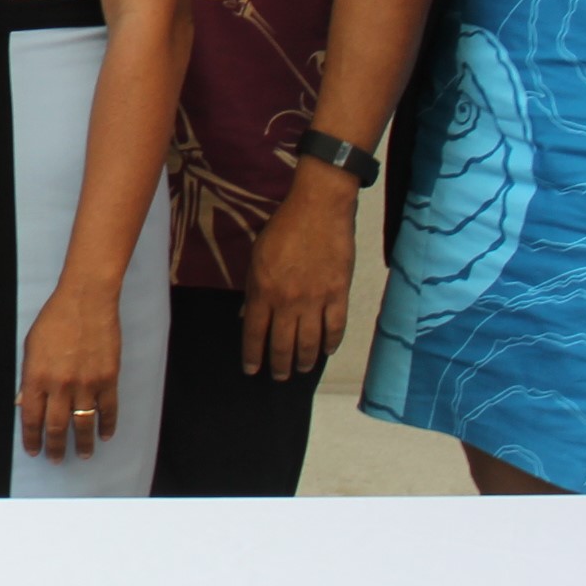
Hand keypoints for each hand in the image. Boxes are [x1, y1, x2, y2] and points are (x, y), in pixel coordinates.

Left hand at [17, 277, 122, 458]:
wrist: (86, 301)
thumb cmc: (54, 320)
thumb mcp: (31, 347)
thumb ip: (28, 379)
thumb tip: (23, 404)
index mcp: (36, 377)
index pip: (31, 418)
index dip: (32, 438)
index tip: (33, 451)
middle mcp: (60, 385)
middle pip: (56, 427)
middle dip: (55, 447)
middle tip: (55, 460)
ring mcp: (86, 383)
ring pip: (83, 423)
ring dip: (83, 443)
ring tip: (82, 455)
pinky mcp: (107, 378)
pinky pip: (108, 409)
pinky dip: (107, 425)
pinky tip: (104, 435)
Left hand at [240, 165, 356, 378]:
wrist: (319, 208)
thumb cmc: (283, 228)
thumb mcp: (256, 256)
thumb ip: (253, 289)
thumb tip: (246, 316)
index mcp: (263, 290)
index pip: (254, 332)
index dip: (252, 354)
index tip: (252, 370)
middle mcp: (288, 301)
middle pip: (282, 343)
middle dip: (278, 365)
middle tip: (278, 377)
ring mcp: (316, 299)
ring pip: (309, 342)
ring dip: (304, 360)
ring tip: (300, 370)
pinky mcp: (339, 294)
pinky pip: (336, 327)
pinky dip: (331, 343)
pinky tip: (327, 352)